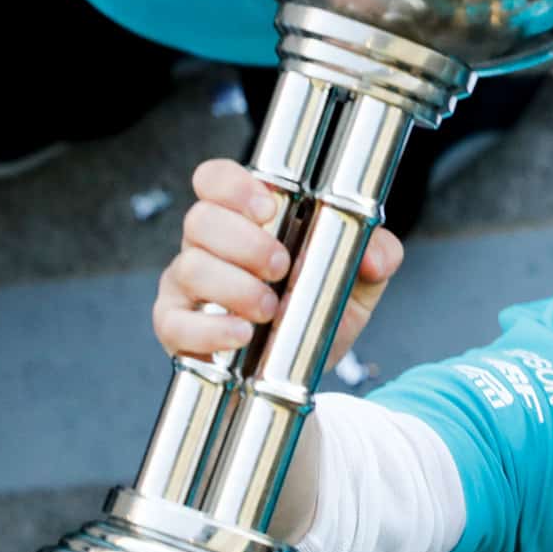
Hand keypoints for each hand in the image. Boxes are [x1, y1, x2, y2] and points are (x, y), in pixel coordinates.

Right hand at [152, 158, 402, 366]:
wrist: (301, 372)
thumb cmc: (318, 310)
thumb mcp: (357, 280)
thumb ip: (376, 254)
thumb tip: (375, 257)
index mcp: (244, 219)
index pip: (216, 179)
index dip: (234, 186)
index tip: (268, 207)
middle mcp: (207, 245)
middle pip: (201, 219)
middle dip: (246, 242)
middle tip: (282, 267)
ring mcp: (187, 285)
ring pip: (191, 267)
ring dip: (236, 287)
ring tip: (271, 309)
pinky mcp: (176, 326)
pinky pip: (176, 323)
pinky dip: (212, 328)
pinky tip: (242, 334)